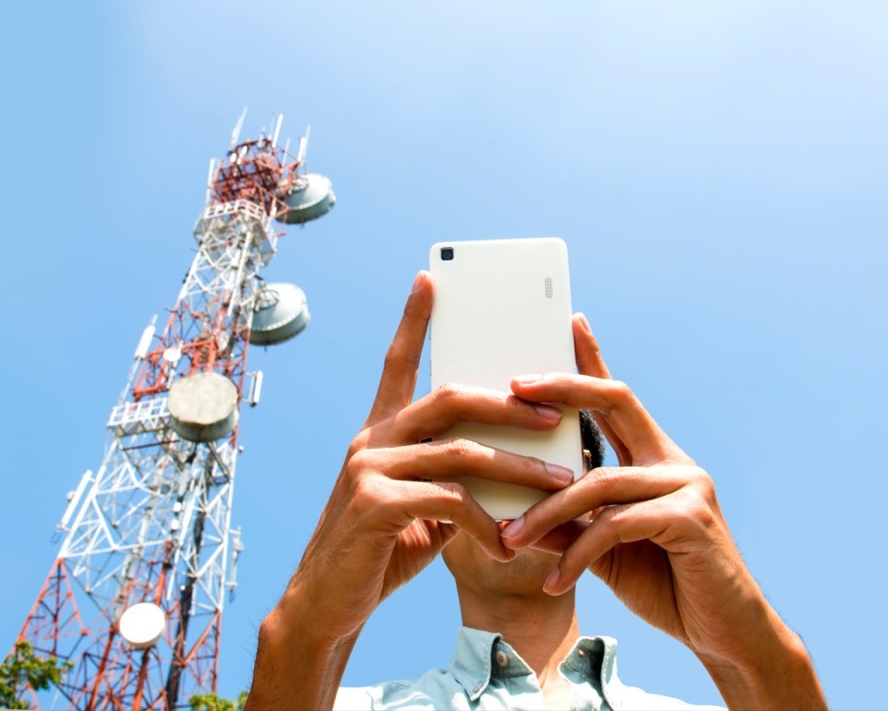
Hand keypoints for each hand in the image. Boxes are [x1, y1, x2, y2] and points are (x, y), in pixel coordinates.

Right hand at [277, 271, 575, 644]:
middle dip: (512, 403)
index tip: (430, 279)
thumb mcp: (422, 509)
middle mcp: (371, 438)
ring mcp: (369, 467)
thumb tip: (512, 466)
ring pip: (462, 450)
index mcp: (380, 432)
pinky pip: (451, 499)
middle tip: (558, 414)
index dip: (413, 320)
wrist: (327, 608)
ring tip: (560, 484)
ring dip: (519, 468)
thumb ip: (454, 478)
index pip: (397, 363)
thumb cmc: (380, 554)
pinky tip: (505, 545)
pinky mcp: (375, 503)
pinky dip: (488, 522)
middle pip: (451, 397)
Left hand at [500, 314, 825, 707]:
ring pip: (599, 481)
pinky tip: (555, 581)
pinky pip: (616, 525)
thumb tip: (515, 513)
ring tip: (510, 540)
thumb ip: (570, 525)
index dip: (594, 360)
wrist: (725, 636)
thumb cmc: (665, 586)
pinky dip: (577, 554)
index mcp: (655, 459)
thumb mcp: (605, 551)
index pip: (618, 399)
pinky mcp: (692, 520)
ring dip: (546, 513)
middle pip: (616, 402)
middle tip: (514, 385)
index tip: (571, 323)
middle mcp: (675, 462)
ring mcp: (688, 486)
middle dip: (563, 387)